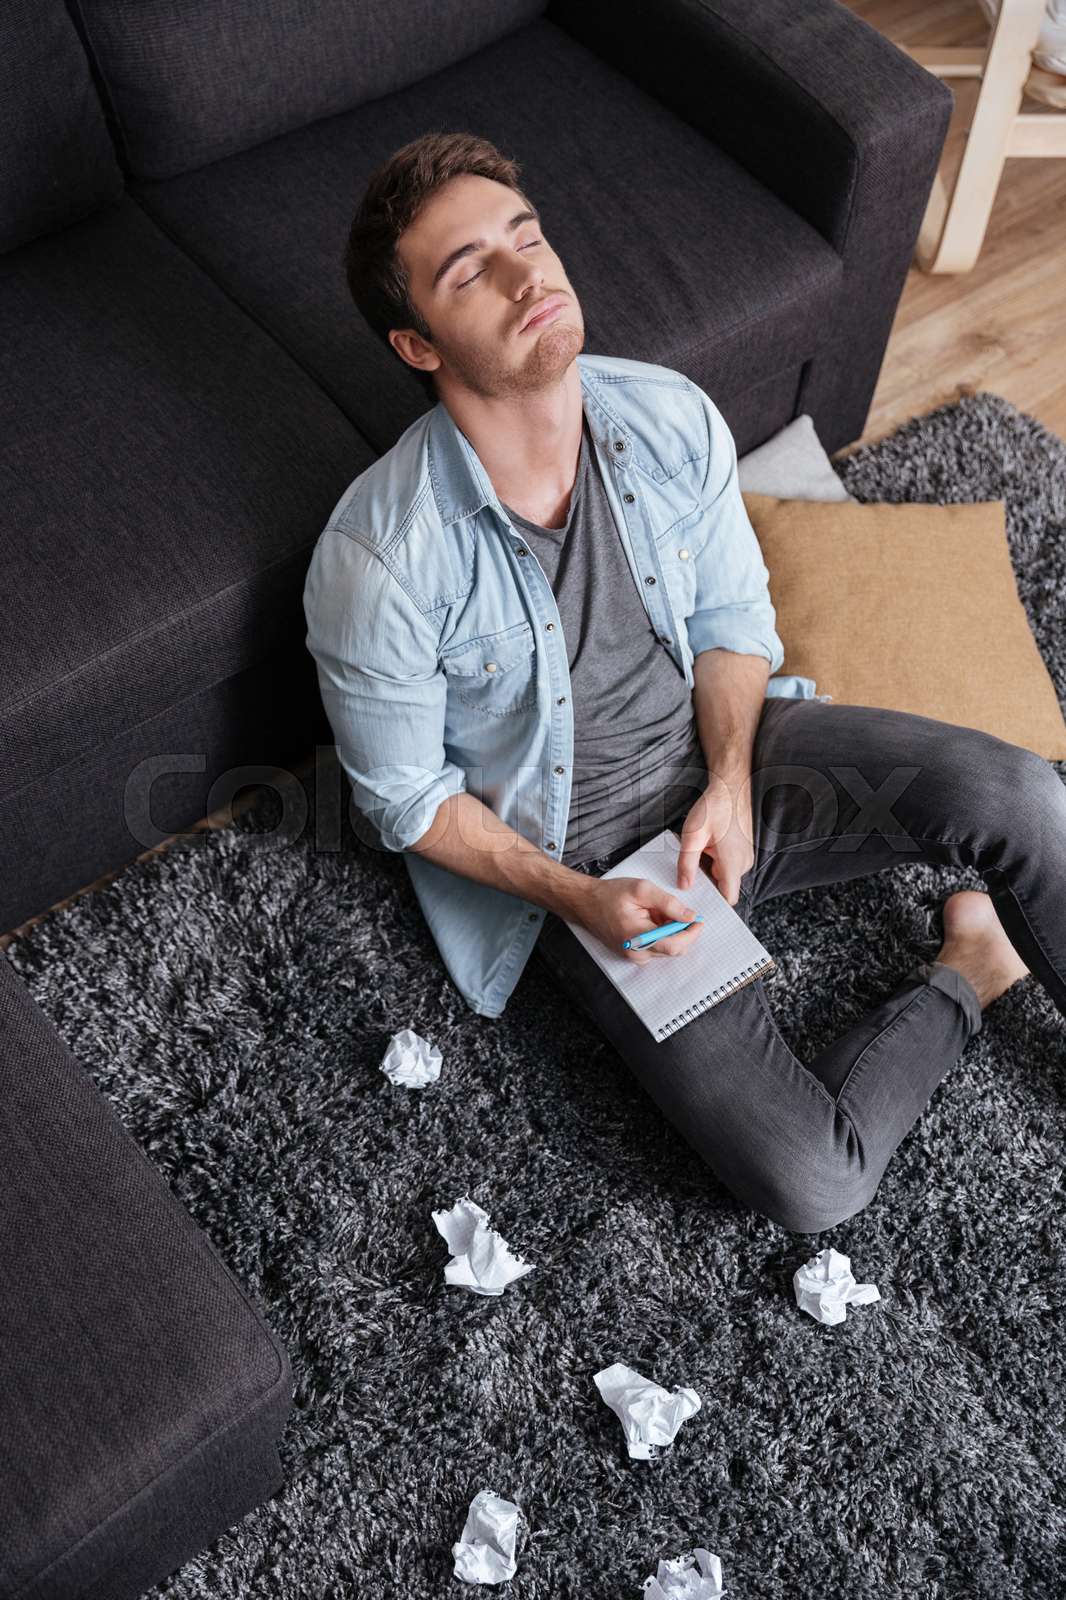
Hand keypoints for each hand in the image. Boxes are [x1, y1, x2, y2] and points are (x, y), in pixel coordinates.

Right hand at [577, 876, 704, 964]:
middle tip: (675, 911)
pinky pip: (658, 949)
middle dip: (681, 931)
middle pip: (674, 949)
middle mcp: (636, 952)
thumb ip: (668, 903)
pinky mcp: (634, 956)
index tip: (698, 921)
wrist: (586, 903)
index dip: (691, 934)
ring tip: (656, 913)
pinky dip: (662, 935)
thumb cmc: (610, 895)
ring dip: (670, 932)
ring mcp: (634, 957)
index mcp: (637, 936)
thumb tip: (689, 916)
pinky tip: (651, 921)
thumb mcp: (642, 889)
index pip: (674, 945)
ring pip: (667, 949)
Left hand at [676, 772, 753, 904]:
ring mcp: (745, 856)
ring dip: (711, 870)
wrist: (731, 788)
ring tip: (698, 854)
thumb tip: (684, 885)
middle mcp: (743, 862)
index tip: (698, 904)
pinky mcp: (743, 850)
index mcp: (732, 862)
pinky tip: (707, 848)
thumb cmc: (714, 808)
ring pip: (725, 875)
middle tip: (688, 876)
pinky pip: (728, 864)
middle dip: (707, 884)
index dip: (714, 904)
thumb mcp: (693, 836)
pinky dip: (716, 861)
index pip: (729, 898)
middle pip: (724, 887)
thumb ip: (687, 864)